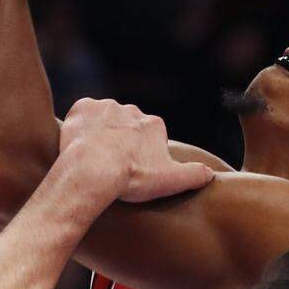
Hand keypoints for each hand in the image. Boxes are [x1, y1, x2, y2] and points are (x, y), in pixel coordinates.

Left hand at [60, 98, 214, 202]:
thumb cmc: (132, 177)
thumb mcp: (172, 181)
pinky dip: (80, 125)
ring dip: (100, 132)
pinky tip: (78, 143)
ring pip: (104, 118)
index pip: (150, 135)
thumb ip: (196, 175)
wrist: (93, 170)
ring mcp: (106, 107)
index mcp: (153, 125)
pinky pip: (82, 113)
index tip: (133, 168)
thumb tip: (210, 174)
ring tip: (93, 156)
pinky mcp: (82, 108)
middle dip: (121, 140)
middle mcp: (132, 110)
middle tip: (112, 164)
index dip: (141, 153)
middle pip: (127, 124)